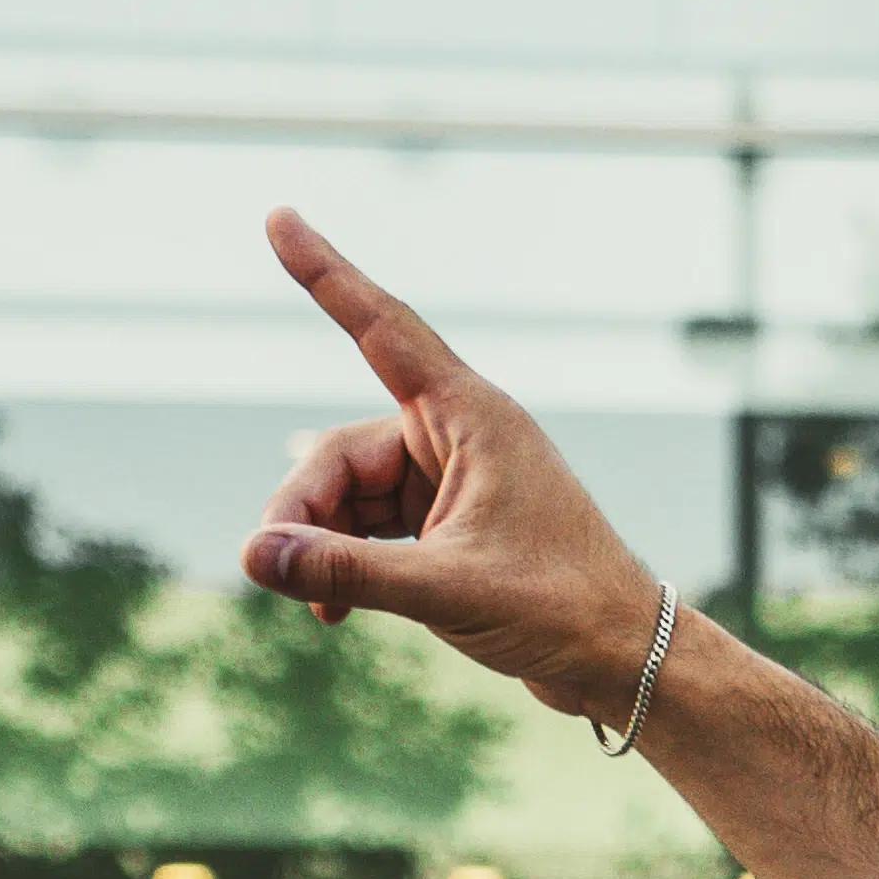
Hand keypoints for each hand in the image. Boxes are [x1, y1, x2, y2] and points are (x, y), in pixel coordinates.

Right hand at [240, 217, 672, 722]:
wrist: (626, 661)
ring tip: (320, 607)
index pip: (381, 328)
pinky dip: (346, 562)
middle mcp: (460, 437)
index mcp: (473, 418)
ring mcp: (453, 481)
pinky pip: (370, 527)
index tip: (278, 217)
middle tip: (275, 570)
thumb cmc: (561, 609)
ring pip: (349, 493)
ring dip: (323, 545)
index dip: (325, 273)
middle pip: (340, 451)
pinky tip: (332, 611)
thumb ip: (344, 570)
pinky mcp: (449, 524)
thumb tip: (252, 556)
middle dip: (302, 509)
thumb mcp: (445, 588)